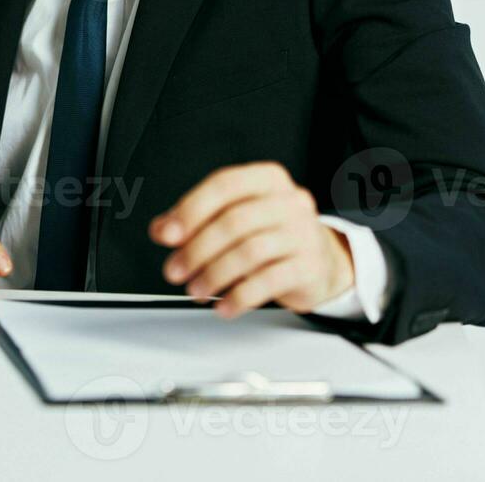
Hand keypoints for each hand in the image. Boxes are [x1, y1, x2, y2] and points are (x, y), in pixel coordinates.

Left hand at [150, 162, 353, 318]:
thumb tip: (163, 229)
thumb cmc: (271, 234)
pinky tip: (224, 305)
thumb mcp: (234, 217)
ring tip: (196, 290)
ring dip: (214, 275)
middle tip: (175, 271)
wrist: (322, 261)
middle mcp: (288, 201)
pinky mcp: (309, 267)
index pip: (224, 185)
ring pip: (249, 252)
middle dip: (196, 250)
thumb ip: (196, 219)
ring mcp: (303, 233)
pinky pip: (268, 282)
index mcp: (267, 179)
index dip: (191, 209)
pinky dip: (239, 297)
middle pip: (233, 222)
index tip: (168, 234)